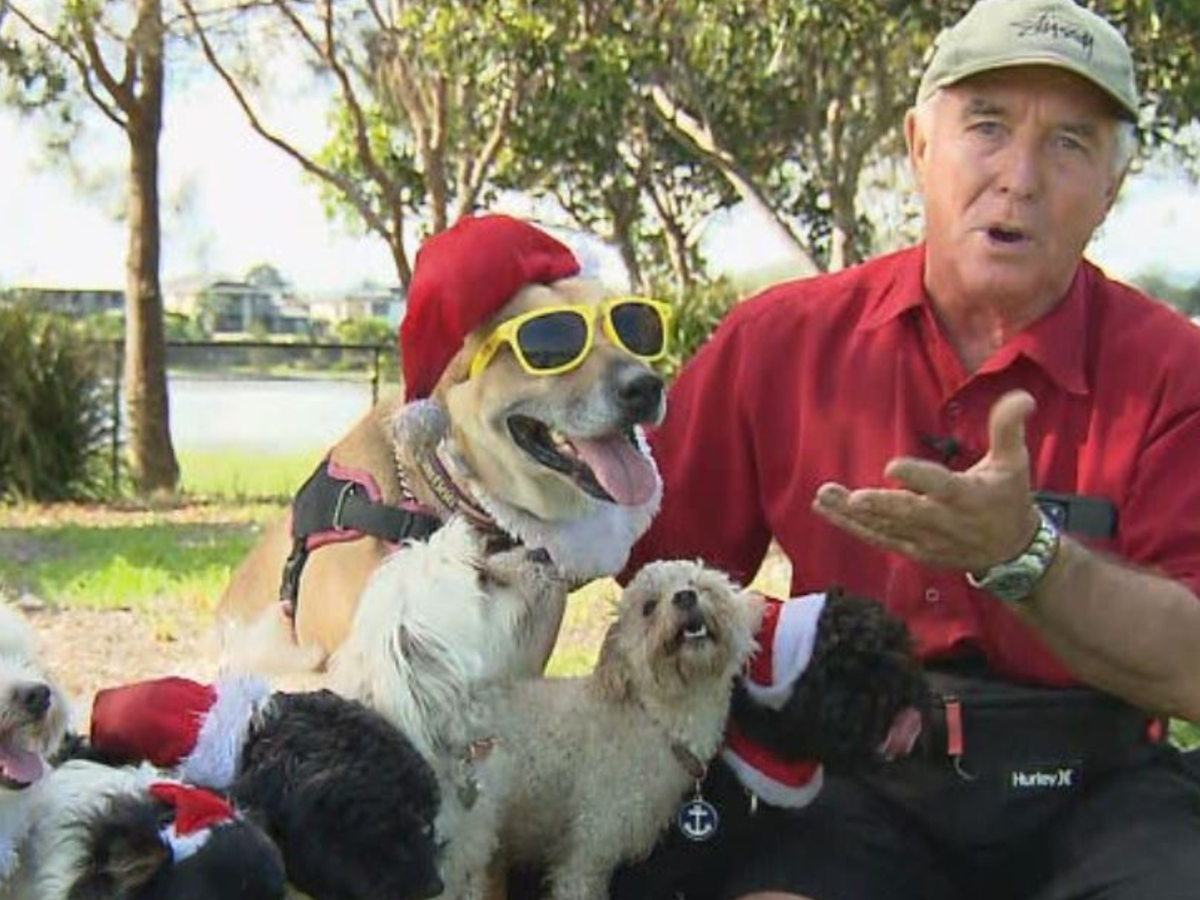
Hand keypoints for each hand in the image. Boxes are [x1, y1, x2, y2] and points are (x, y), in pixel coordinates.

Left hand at [812, 390, 1041, 570]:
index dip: (918, 477)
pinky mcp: (912, 550)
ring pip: (885, 528)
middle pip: (908, 513)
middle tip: (852, 496)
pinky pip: (878, 538)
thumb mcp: (1014, 461)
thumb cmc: (1007, 497)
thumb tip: (1022, 395)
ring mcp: (925, 540)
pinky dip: (852, 526)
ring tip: (823, 496)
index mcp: (967, 496)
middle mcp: (944, 521)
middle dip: (879, 505)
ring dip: (852, 514)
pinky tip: (825, 510)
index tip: (892, 466)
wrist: (1011, 550)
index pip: (941, 486)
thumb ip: (1008, 428)